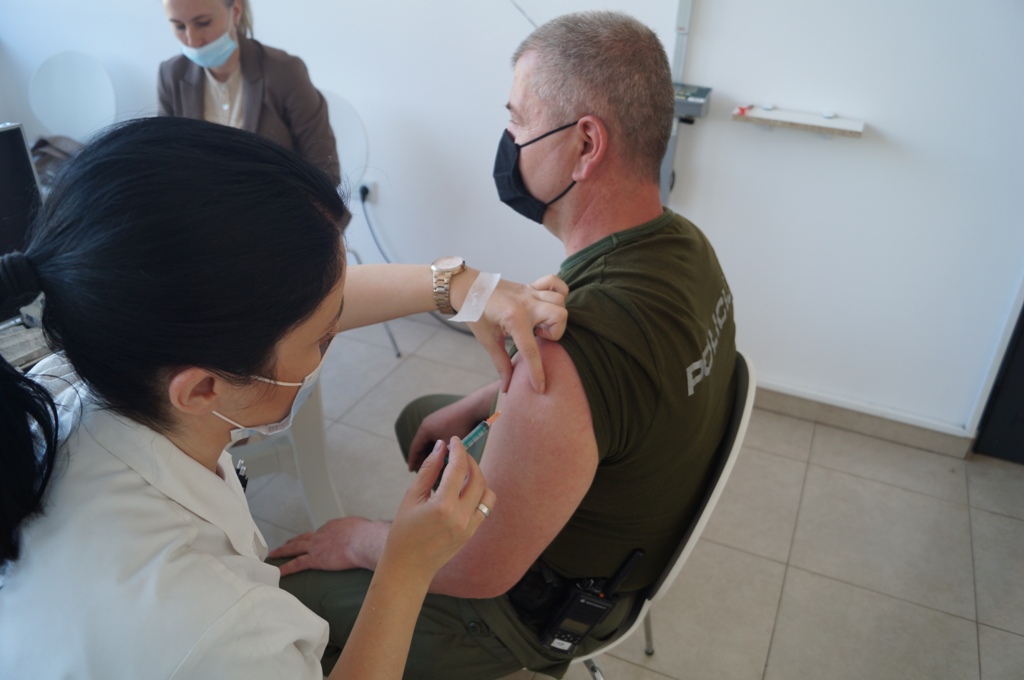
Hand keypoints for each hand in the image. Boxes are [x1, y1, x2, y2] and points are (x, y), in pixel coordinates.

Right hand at [270, 438, 495, 580]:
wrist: (408, 567)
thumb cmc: (404, 531)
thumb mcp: (411, 497)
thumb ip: (429, 470)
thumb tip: (441, 447)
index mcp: (442, 506)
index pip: (458, 468)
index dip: (458, 450)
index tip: (454, 440)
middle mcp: (460, 517)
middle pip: (477, 478)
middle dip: (469, 461)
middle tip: (458, 453)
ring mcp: (469, 527)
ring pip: (487, 493)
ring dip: (478, 478)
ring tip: (462, 474)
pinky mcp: (472, 533)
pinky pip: (485, 508)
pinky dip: (479, 495)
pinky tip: (464, 491)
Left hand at [270, 517, 370, 576]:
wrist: (364, 541)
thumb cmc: (368, 535)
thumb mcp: (364, 528)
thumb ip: (360, 532)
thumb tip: (368, 535)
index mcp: (333, 526)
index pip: (322, 532)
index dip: (316, 537)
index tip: (315, 540)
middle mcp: (321, 533)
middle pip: (303, 537)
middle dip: (294, 541)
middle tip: (286, 544)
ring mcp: (317, 546)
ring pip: (295, 548)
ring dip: (283, 551)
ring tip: (274, 554)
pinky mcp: (315, 559)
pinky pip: (297, 564)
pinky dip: (286, 567)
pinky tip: (278, 571)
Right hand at [406, 390, 495, 471]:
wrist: (475, 407)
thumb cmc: (461, 427)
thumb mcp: (450, 447)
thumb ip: (443, 458)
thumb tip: (439, 469)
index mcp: (425, 429)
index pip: (415, 448)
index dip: (413, 461)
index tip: (411, 471)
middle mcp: (427, 423)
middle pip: (421, 444)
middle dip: (422, 457)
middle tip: (423, 470)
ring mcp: (436, 419)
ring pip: (430, 439)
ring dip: (431, 451)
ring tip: (434, 463)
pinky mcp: (444, 418)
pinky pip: (436, 434)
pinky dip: (438, 445)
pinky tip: (444, 452)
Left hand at [469, 274, 567, 392]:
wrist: (467, 287)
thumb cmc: (476, 313)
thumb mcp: (487, 340)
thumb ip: (500, 363)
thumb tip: (506, 386)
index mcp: (514, 319)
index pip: (531, 350)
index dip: (537, 372)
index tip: (540, 387)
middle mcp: (526, 303)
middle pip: (559, 316)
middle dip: (554, 332)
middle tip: (537, 336)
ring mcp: (530, 292)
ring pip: (560, 301)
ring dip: (555, 315)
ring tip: (539, 322)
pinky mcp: (531, 285)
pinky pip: (555, 282)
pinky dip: (558, 291)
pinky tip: (547, 304)